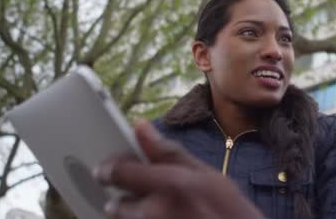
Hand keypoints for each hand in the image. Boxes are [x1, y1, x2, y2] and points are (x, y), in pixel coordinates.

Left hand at [93, 118, 263, 218]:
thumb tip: (140, 126)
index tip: (105, 168)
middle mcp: (155, 212)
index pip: (119, 172)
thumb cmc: (229, 210)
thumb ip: (169, 151)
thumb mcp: (206, 174)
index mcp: (170, 185)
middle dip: (122, 199)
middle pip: (116, 205)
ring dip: (131, 216)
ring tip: (154, 212)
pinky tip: (161, 218)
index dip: (108, 169)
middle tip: (136, 195)